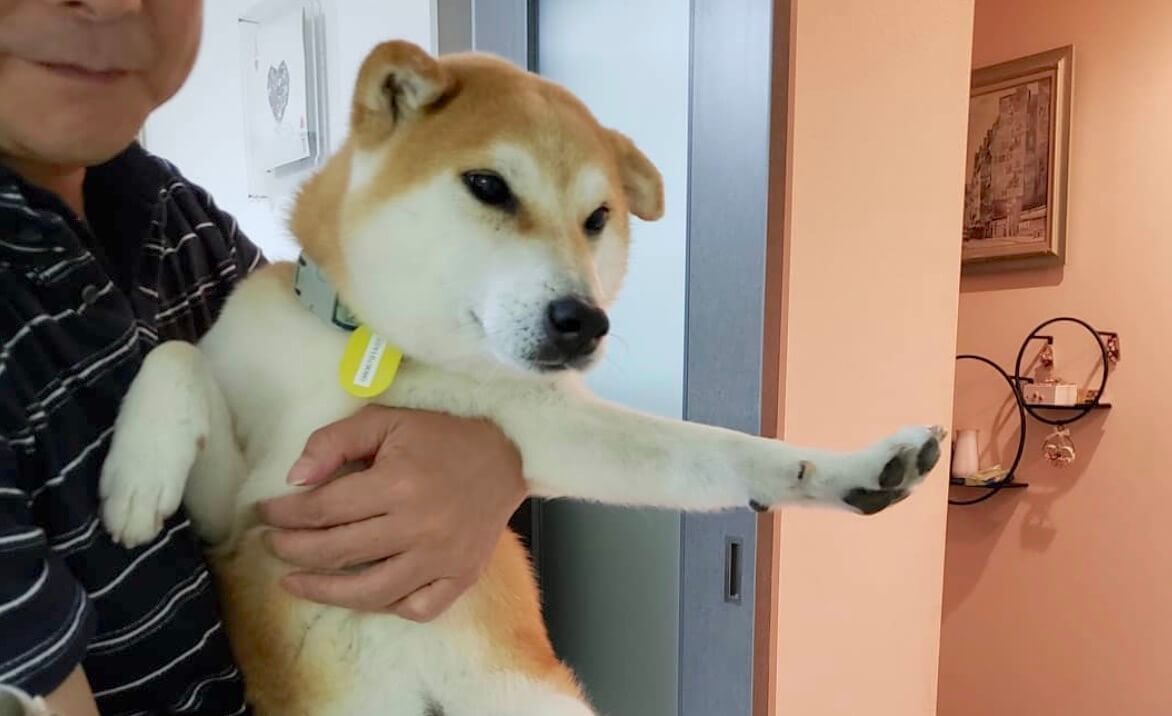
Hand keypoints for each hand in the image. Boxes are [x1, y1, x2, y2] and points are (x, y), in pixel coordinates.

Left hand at [256, 406, 525, 620]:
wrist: (508, 455)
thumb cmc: (441, 436)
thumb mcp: (386, 420)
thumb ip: (335, 441)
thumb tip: (295, 479)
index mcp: (396, 484)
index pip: (322, 510)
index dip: (284, 514)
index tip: (264, 513)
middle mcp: (417, 527)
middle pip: (336, 552)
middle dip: (291, 550)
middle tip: (271, 544)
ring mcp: (441, 559)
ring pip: (368, 593)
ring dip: (322, 591)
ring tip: (294, 582)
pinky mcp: (460, 577)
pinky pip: (416, 608)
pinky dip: (386, 608)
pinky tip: (361, 595)